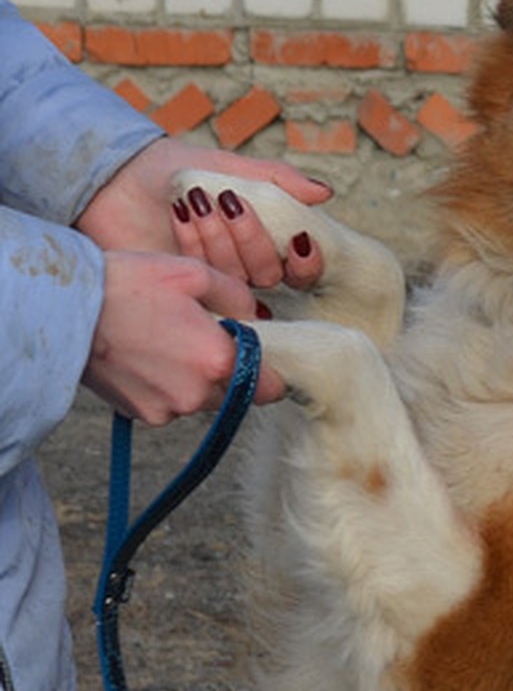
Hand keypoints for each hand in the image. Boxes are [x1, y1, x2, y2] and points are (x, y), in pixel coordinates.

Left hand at [75, 138, 328, 285]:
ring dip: (218, 237)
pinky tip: (180, 213)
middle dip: (250, 238)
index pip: (303, 270)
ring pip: (237, 279)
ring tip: (194, 201)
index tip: (299, 238)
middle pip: (270, 274)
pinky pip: (204, 280)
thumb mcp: (234, 167)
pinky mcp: (185, 290)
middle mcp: (245, 269)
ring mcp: (215, 283)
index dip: (308, 262)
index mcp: (266, 242)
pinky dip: (194, 242)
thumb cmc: (178, 170)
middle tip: (227, 200)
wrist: (121, 176)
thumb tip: (326, 193)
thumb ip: (279, 179)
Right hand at [82, 251, 285, 424]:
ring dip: (197, 379)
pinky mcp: (143, 416)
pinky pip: (172, 404)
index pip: (270, 388)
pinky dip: (168, 386)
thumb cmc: (127, 285)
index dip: (271, 373)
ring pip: (202, 400)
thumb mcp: (192, 273)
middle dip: (229, 371)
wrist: (64, 310)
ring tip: (167, 342)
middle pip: (236, 394)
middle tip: (202, 338)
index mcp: (218, 361)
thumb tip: (257, 315)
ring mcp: (169, 410)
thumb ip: (237, 296)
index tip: (262, 357)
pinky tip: (147, 357)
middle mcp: (197, 395)